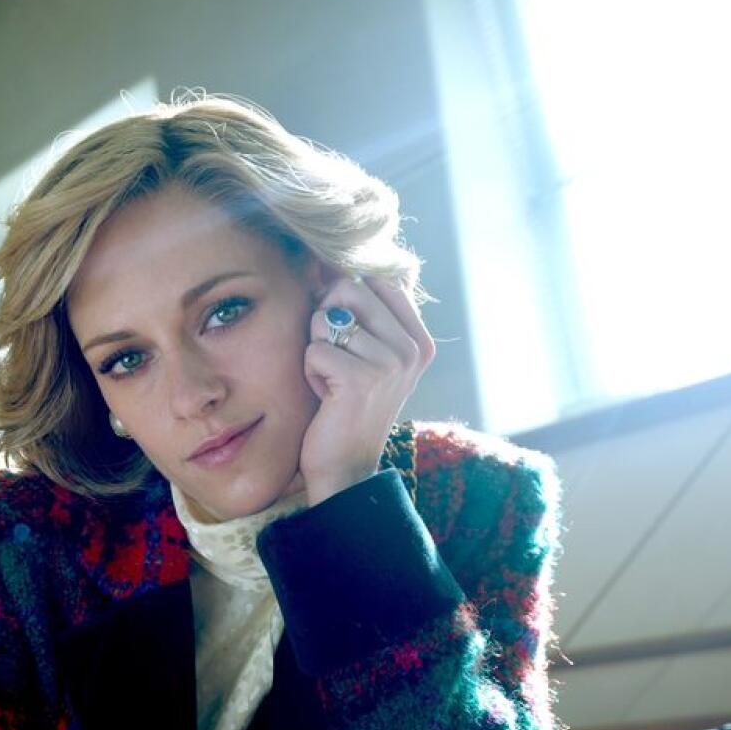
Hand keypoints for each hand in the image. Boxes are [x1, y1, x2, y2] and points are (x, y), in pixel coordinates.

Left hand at [299, 271, 435, 505]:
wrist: (345, 467)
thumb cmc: (346, 405)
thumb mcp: (367, 355)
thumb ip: (362, 311)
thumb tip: (328, 261)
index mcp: (420, 340)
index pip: (378, 279)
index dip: (345, 296)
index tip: (345, 333)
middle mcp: (412, 349)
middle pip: (349, 290)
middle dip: (325, 322)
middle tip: (335, 360)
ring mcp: (391, 364)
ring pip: (325, 321)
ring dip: (317, 351)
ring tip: (333, 381)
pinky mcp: (361, 380)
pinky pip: (314, 350)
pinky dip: (310, 373)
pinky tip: (326, 396)